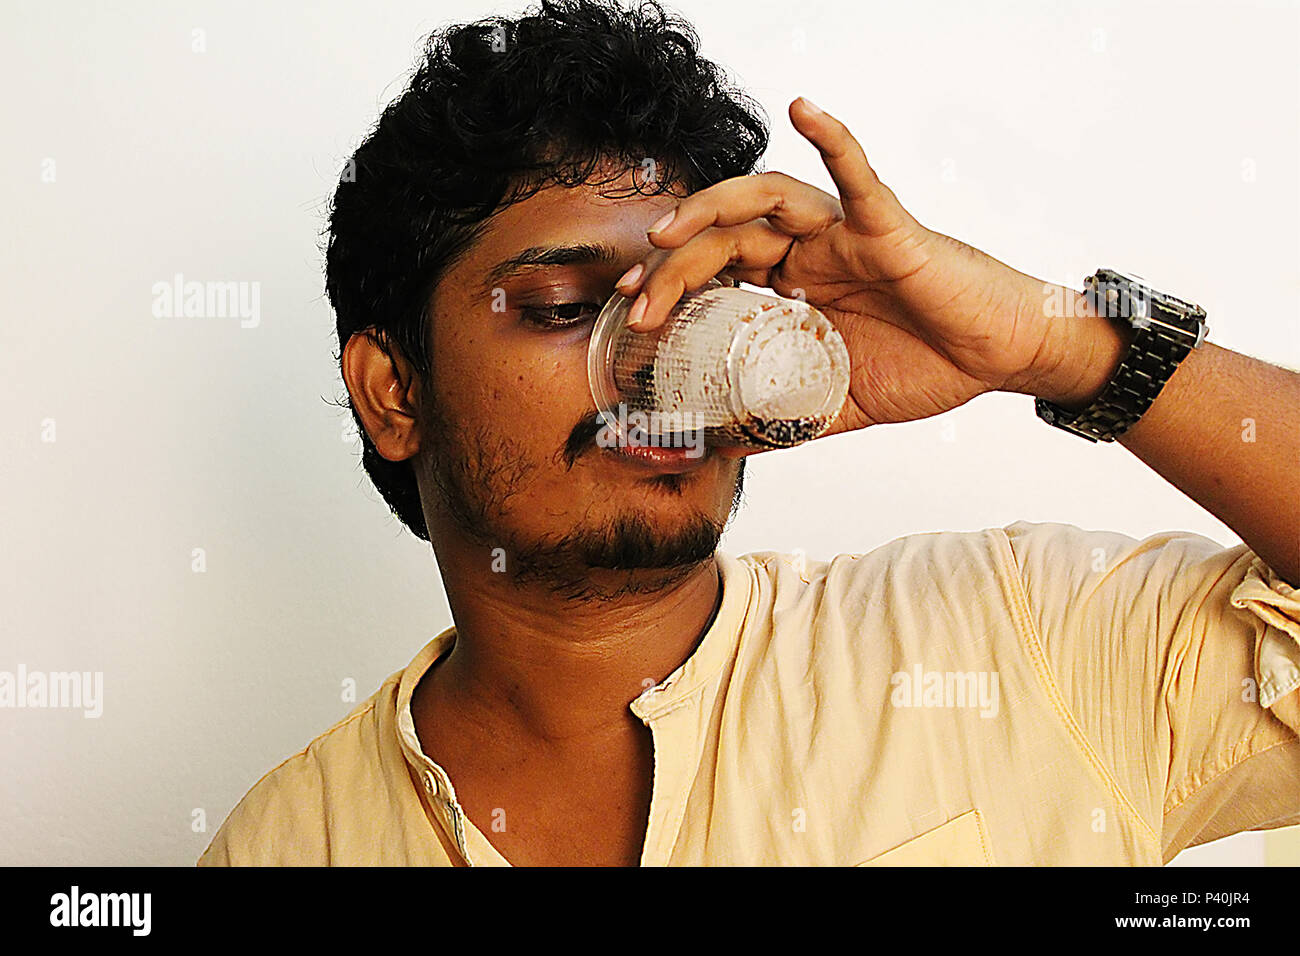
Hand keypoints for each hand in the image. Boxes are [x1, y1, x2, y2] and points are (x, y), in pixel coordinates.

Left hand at [613, 97, 1057, 453]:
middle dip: (671, 263)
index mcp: (795, 289)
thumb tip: (731, 451)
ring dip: (711, 208)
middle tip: (634, 296)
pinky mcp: (888, 225)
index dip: (669, 283)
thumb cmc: (926, 367)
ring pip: (766, 199)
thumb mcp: (837, 406)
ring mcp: (844, 235)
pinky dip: (832, 138)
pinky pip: (858, 173)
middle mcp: (810, 254)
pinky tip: (803, 109)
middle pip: (724, 237)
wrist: (996, 358)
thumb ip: (785, 422)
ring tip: (668, 232)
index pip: (717, 272)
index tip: (630, 311)